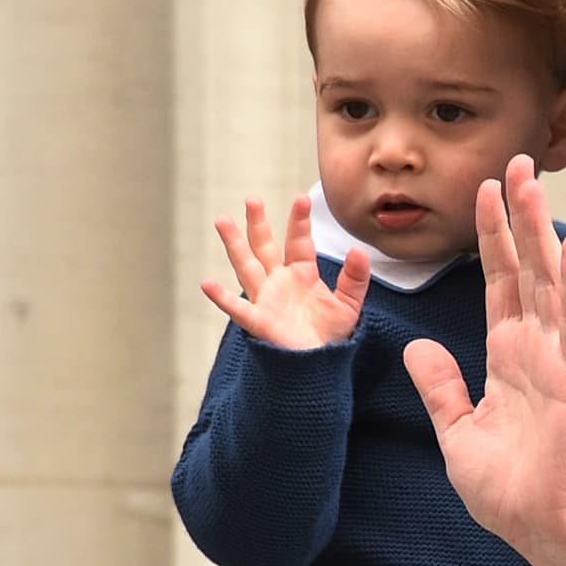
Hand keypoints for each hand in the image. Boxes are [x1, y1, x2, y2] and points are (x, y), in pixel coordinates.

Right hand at [201, 194, 369, 348]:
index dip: (300, 221)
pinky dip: (222, 297)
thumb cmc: (329, 335)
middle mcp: (279, 282)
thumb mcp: (349, 304)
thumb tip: (358, 250)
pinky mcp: (259, 322)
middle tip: (252, 198)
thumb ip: (354, 278)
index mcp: (301, 274)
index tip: (302, 199)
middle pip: (265, 247)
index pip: (299, 242)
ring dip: (234, 244)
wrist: (321, 366)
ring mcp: (266, 299)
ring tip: (222, 220)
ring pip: (246, 266)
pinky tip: (207, 283)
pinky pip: (237, 308)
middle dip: (258, 223)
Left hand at [404, 155, 565, 565]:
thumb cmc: (506, 490)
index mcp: (507, 357)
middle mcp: (534, 347)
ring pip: (548, 280)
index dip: (491, 238)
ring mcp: (557, 358)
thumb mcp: (457, 432)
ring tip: (532, 180)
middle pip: (525, 267)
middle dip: (517, 215)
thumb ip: (441, 387)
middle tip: (515, 161)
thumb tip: (418, 347)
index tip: (485, 193)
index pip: (498, 283)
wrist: (541, 531)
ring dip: (539, 229)